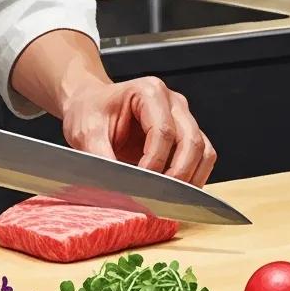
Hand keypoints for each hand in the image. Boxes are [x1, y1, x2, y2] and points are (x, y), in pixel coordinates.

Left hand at [61, 76, 216, 186]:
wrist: (90, 107)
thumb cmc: (89, 112)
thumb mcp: (86, 132)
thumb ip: (100, 156)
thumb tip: (117, 186)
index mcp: (149, 92)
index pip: (164, 131)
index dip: (154, 162)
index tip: (139, 184)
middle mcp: (173, 102)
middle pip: (191, 141)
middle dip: (177, 174)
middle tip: (158, 198)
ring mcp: (184, 118)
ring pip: (203, 151)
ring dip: (190, 178)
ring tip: (168, 198)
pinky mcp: (187, 135)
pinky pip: (203, 158)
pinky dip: (194, 177)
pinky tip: (175, 193)